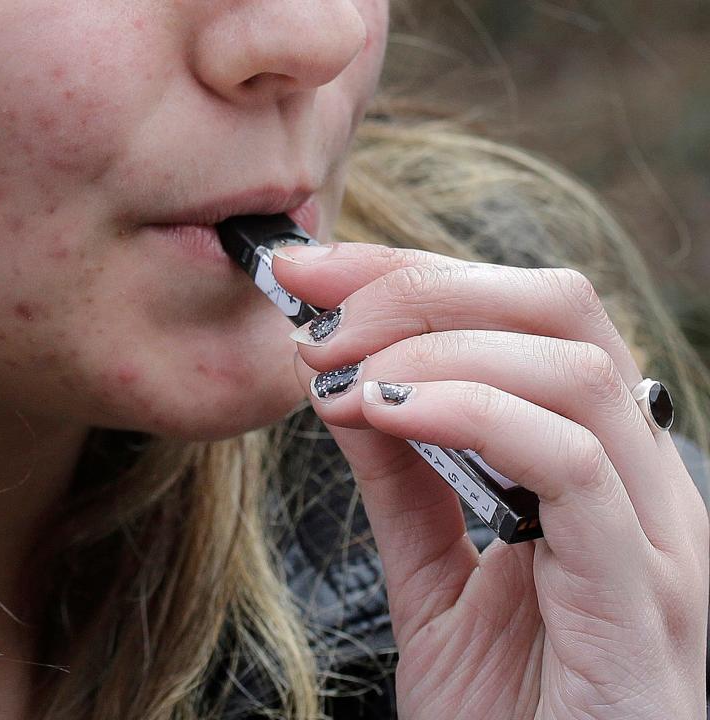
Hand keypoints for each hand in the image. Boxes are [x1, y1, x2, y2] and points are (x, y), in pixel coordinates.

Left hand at [272, 242, 708, 719]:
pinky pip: (577, 463)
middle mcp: (640, 483)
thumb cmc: (509, 716)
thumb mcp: (435, 579)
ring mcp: (655, 537)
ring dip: (435, 346)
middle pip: (559, 309)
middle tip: (319, 320)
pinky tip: (390, 415)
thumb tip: (351, 384)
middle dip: (422, 287)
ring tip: (342, 375)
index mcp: (596, 465)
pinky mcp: (646, 596)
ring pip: (572, 367)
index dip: (411, 274)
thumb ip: (406, 483)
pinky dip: (474, 413)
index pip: (522, 316)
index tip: (309, 273)